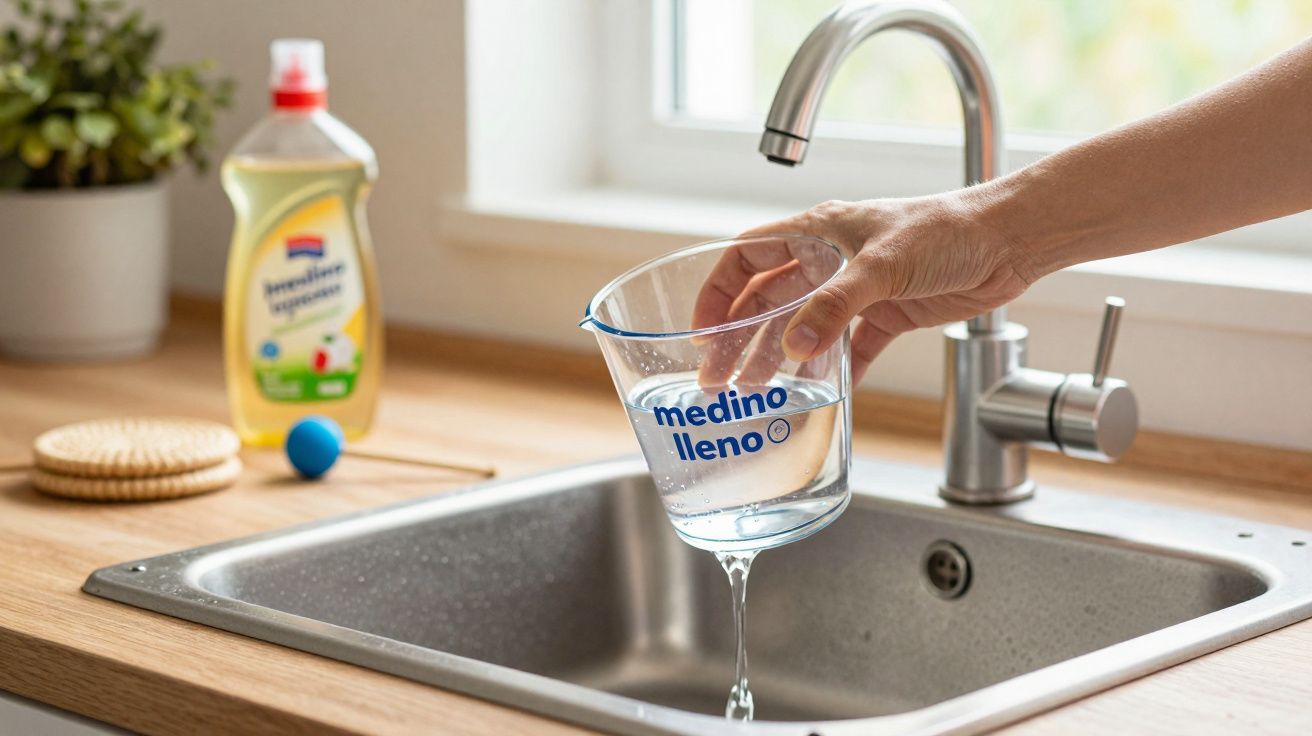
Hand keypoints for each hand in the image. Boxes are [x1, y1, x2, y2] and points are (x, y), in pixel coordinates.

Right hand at [692, 193, 1035, 383]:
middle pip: (767, 300)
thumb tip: (793, 348)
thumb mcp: (883, 265)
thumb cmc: (948, 229)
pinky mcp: (886, 316)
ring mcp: (856, 290)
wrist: (1008, 241)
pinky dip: (833, 372)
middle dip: (738, 338)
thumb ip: (835, 306)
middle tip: (717, 378)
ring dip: (776, 358)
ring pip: (802, 327)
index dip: (718, 292)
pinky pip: (849, 349)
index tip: (702, 332)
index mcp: (817, 232)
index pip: (748, 258)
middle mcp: (829, 260)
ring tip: (754, 391)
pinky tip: (819, 396)